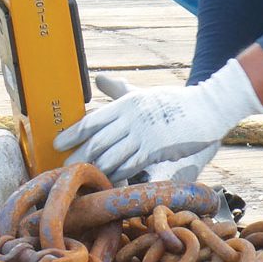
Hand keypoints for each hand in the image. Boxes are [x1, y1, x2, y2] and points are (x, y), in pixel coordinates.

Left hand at [54, 59, 262, 182]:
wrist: (205, 108)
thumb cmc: (172, 102)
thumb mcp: (143, 93)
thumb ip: (119, 90)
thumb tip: (97, 79)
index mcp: (126, 104)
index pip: (92, 121)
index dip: (72, 134)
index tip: (57, 144)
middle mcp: (130, 118)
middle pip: (97, 142)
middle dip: (79, 157)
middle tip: (65, 169)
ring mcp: (143, 134)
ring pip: (111, 156)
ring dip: (95, 170)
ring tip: (83, 179)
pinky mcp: (155, 149)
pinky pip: (130, 165)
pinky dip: (117, 175)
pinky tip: (109, 181)